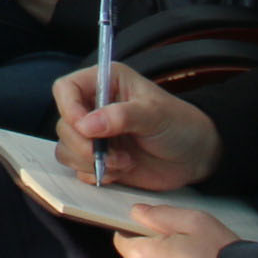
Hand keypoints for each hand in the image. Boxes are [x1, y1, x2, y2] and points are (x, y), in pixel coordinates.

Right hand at [52, 63, 221, 195]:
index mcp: (104, 83)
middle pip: (64, 124)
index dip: (69, 108)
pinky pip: (78, 169)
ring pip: (66, 149)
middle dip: (84, 145)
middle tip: (112, 155)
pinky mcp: (97, 159)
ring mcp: (94, 135)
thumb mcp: (155, 114)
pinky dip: (96, 174)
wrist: (194, 156)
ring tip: (123, 163)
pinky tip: (121, 171)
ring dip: (91, 161)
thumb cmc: (179, 124)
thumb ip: (121, 116)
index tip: (86, 129)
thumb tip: (86, 124)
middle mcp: (93, 107)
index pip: (66, 89)